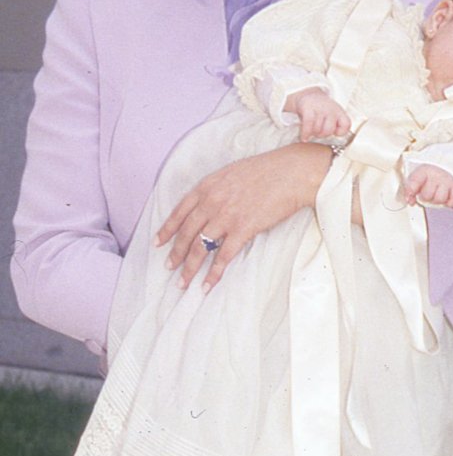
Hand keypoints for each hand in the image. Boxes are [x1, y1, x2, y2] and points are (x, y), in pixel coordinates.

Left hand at [156, 141, 330, 289]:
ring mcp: (226, 216)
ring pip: (199, 247)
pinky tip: (207, 285)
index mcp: (207, 186)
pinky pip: (223, 256)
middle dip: (175, 253)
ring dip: (189, 268)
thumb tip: (212, 205)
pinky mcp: (243, 229)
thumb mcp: (233, 173)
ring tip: (183, 283)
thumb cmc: (268, 170)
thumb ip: (218, 189)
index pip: (179, 211)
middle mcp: (211, 201)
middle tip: (168, 268)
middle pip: (186, 232)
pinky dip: (214, 273)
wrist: (292, 172)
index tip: (158, 242)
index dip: (167, 229)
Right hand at [288, 87, 351, 141]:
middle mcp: (331, 109)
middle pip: (329, 130)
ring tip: (311, 131)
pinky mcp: (308, 108)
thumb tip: (334, 137)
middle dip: (323, 134)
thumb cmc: (322, 109)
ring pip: (317, 129)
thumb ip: (336, 125)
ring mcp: (319, 108)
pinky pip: (308, 124)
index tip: (335, 133)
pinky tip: (304, 137)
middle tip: (319, 132)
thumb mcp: (333, 115)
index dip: (341, 132)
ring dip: (313, 133)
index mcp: (339, 112)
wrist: (308, 94)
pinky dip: (305, 133)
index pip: (346, 124)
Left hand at [404, 163, 452, 209]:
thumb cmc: (429, 176)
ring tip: (436, 195)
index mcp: (424, 170)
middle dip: (425, 197)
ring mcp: (447, 181)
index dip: (411, 191)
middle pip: (427, 196)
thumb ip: (410, 190)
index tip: (410, 197)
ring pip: (440, 199)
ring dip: (437, 200)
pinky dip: (450, 202)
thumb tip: (410, 201)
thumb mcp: (417, 178)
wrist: (445, 167)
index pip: (415, 182)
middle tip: (426, 193)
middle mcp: (436, 175)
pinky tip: (446, 198)